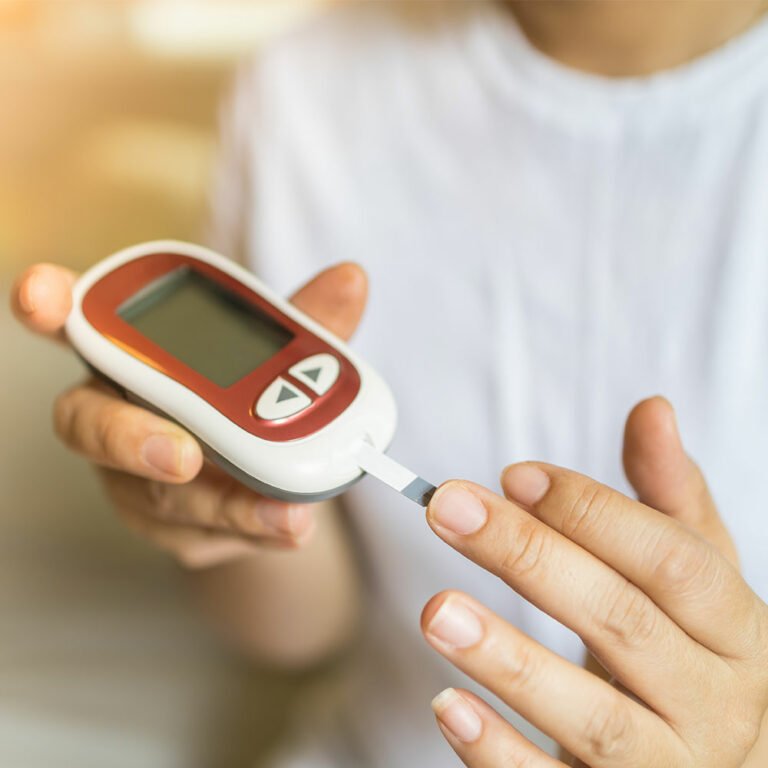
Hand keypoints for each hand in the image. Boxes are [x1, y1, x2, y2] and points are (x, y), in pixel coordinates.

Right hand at [11, 261, 366, 567]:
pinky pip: (203, 533)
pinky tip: (291, 527)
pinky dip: (252, 529)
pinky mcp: (169, 525)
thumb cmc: (246, 397)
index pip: (76, 324)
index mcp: (133, 355)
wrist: (258, 475)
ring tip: (285, 515)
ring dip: (224, 504)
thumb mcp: (278, 358)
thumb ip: (305, 324)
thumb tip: (352, 278)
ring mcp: (134, 478)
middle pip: (90, 425)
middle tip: (183, 456)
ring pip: (159, 494)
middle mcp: (117, 414)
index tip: (40, 292)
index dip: (49, 305)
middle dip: (133, 439)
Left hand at [421, 397, 767, 766]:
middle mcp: (715, 704)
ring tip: (437, 610)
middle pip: (623, 621)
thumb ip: (669, 499)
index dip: (592, 512)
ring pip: (593, 718)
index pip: (673, 561)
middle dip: (530, 557)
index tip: (512, 475)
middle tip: (448, 509)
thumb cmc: (694, 656)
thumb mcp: (698, 580)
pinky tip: (447, 705)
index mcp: (739, 633)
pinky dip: (499, 753)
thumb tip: (651, 408)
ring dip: (509, 659)